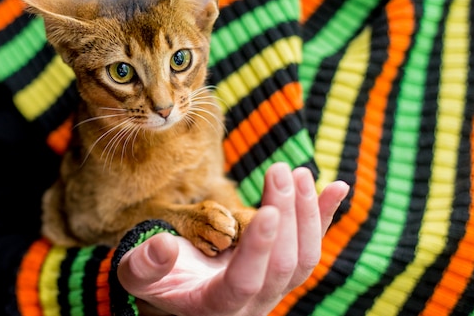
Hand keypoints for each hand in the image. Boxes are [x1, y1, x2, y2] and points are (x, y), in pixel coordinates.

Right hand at [117, 162, 349, 315]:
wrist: (180, 287)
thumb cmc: (156, 277)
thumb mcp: (136, 274)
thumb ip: (144, 264)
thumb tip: (162, 246)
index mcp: (216, 306)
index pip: (246, 282)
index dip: (260, 250)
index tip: (267, 212)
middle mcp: (254, 303)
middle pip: (283, 266)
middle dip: (285, 216)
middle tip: (278, 170)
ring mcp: (273, 288)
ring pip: (304, 258)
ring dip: (307, 214)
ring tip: (298, 172)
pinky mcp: (283, 268)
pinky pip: (311, 244)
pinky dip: (324, 215)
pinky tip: (338, 186)